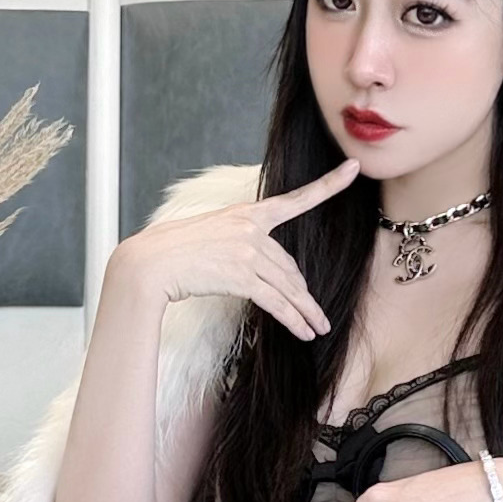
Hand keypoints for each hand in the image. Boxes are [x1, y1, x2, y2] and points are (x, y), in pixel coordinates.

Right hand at [126, 161, 357, 342]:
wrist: (149, 263)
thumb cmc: (173, 252)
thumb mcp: (210, 235)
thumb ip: (239, 243)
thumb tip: (258, 267)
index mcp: (247, 213)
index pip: (295, 199)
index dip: (329, 184)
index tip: (353, 168)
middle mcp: (251, 228)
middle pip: (289, 266)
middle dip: (304, 294)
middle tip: (318, 315)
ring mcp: (247, 251)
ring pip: (289, 287)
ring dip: (306, 312)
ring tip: (317, 328)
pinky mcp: (241, 276)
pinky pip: (277, 302)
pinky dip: (294, 319)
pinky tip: (304, 333)